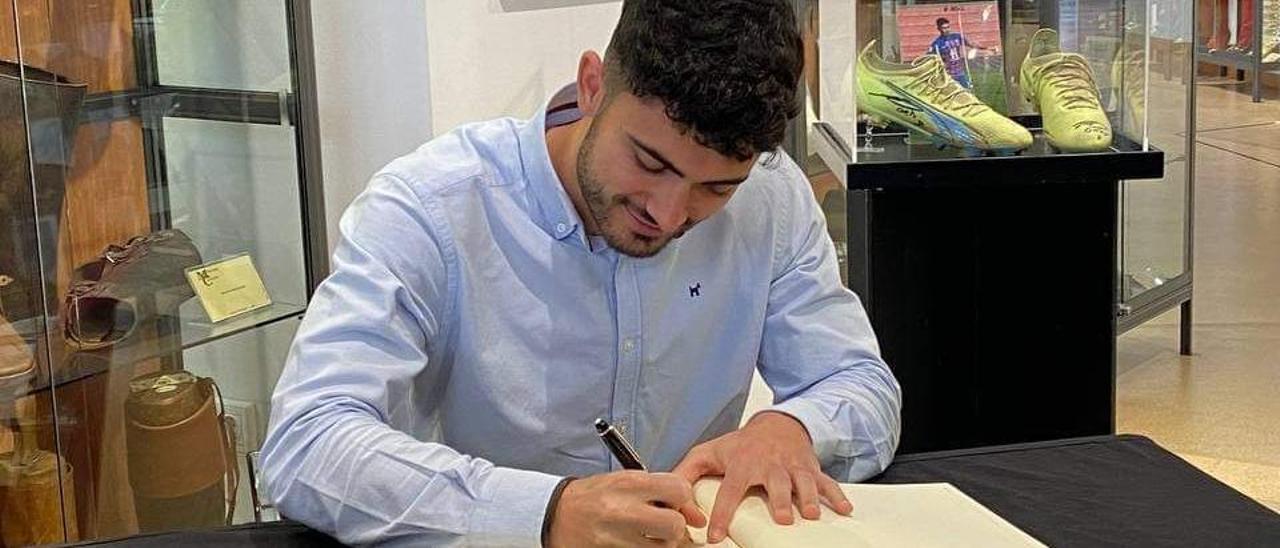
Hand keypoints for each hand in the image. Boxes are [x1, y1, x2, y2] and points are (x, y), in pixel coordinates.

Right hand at [547, 470, 706, 546]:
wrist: (557, 514)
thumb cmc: (594, 496)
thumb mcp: (624, 482)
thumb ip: (660, 492)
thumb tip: (696, 516)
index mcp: (629, 484)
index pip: (678, 489)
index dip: (684, 499)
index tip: (677, 505)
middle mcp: (624, 510)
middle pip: (673, 526)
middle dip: (675, 528)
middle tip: (665, 527)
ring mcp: (616, 536)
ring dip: (661, 545)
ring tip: (648, 537)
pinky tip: (638, 544)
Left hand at [672, 412, 852, 543]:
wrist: (776, 424)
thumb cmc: (740, 445)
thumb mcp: (708, 453)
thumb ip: (686, 473)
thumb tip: (669, 494)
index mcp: (742, 465)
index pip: (730, 490)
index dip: (721, 513)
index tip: (714, 536)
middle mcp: (770, 466)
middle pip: (775, 483)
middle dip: (779, 500)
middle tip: (781, 519)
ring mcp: (793, 467)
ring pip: (803, 482)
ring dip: (808, 498)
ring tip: (809, 514)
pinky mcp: (811, 470)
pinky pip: (827, 482)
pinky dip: (837, 495)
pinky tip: (844, 510)